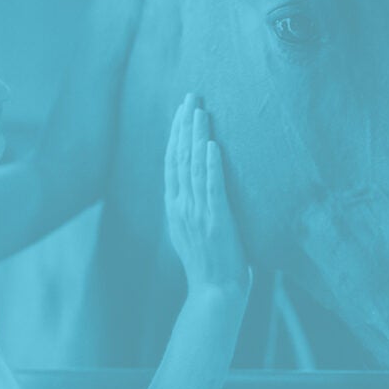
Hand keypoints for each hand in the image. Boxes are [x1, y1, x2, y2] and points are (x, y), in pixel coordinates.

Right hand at [164, 93, 251, 300]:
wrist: (214, 293)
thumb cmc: (210, 264)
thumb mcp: (192, 231)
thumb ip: (191, 207)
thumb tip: (196, 187)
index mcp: (175, 206)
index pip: (172, 161)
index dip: (176, 133)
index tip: (182, 109)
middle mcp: (181, 206)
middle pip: (179, 156)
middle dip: (184, 124)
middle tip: (191, 95)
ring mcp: (197, 213)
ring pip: (192, 167)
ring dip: (196, 136)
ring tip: (200, 110)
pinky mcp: (216, 221)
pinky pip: (211, 188)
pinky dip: (210, 165)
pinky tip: (212, 145)